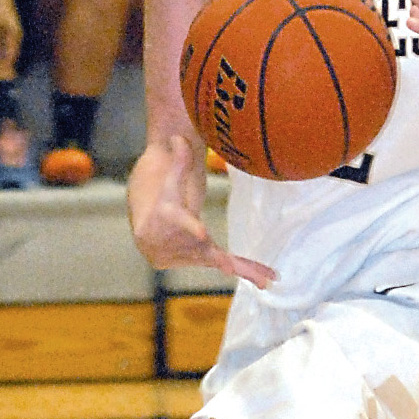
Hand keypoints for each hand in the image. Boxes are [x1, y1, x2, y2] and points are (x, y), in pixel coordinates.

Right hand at [128, 136, 277, 286]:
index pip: (179, 223)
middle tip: (239, 265)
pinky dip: (246, 271)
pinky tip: (268, 281)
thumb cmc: (162, 196)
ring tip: (270, 278)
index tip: (202, 233)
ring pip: (217, 259)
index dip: (189, 228)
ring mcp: (184, 256)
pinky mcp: (197, 261)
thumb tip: (177, 137)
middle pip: (202, 245)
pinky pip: (223, 265)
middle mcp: (172, 243)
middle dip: (221, 254)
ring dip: (245, 268)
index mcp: (164, 220)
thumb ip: (177, 158)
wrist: (148, 226)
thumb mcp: (169, 176)